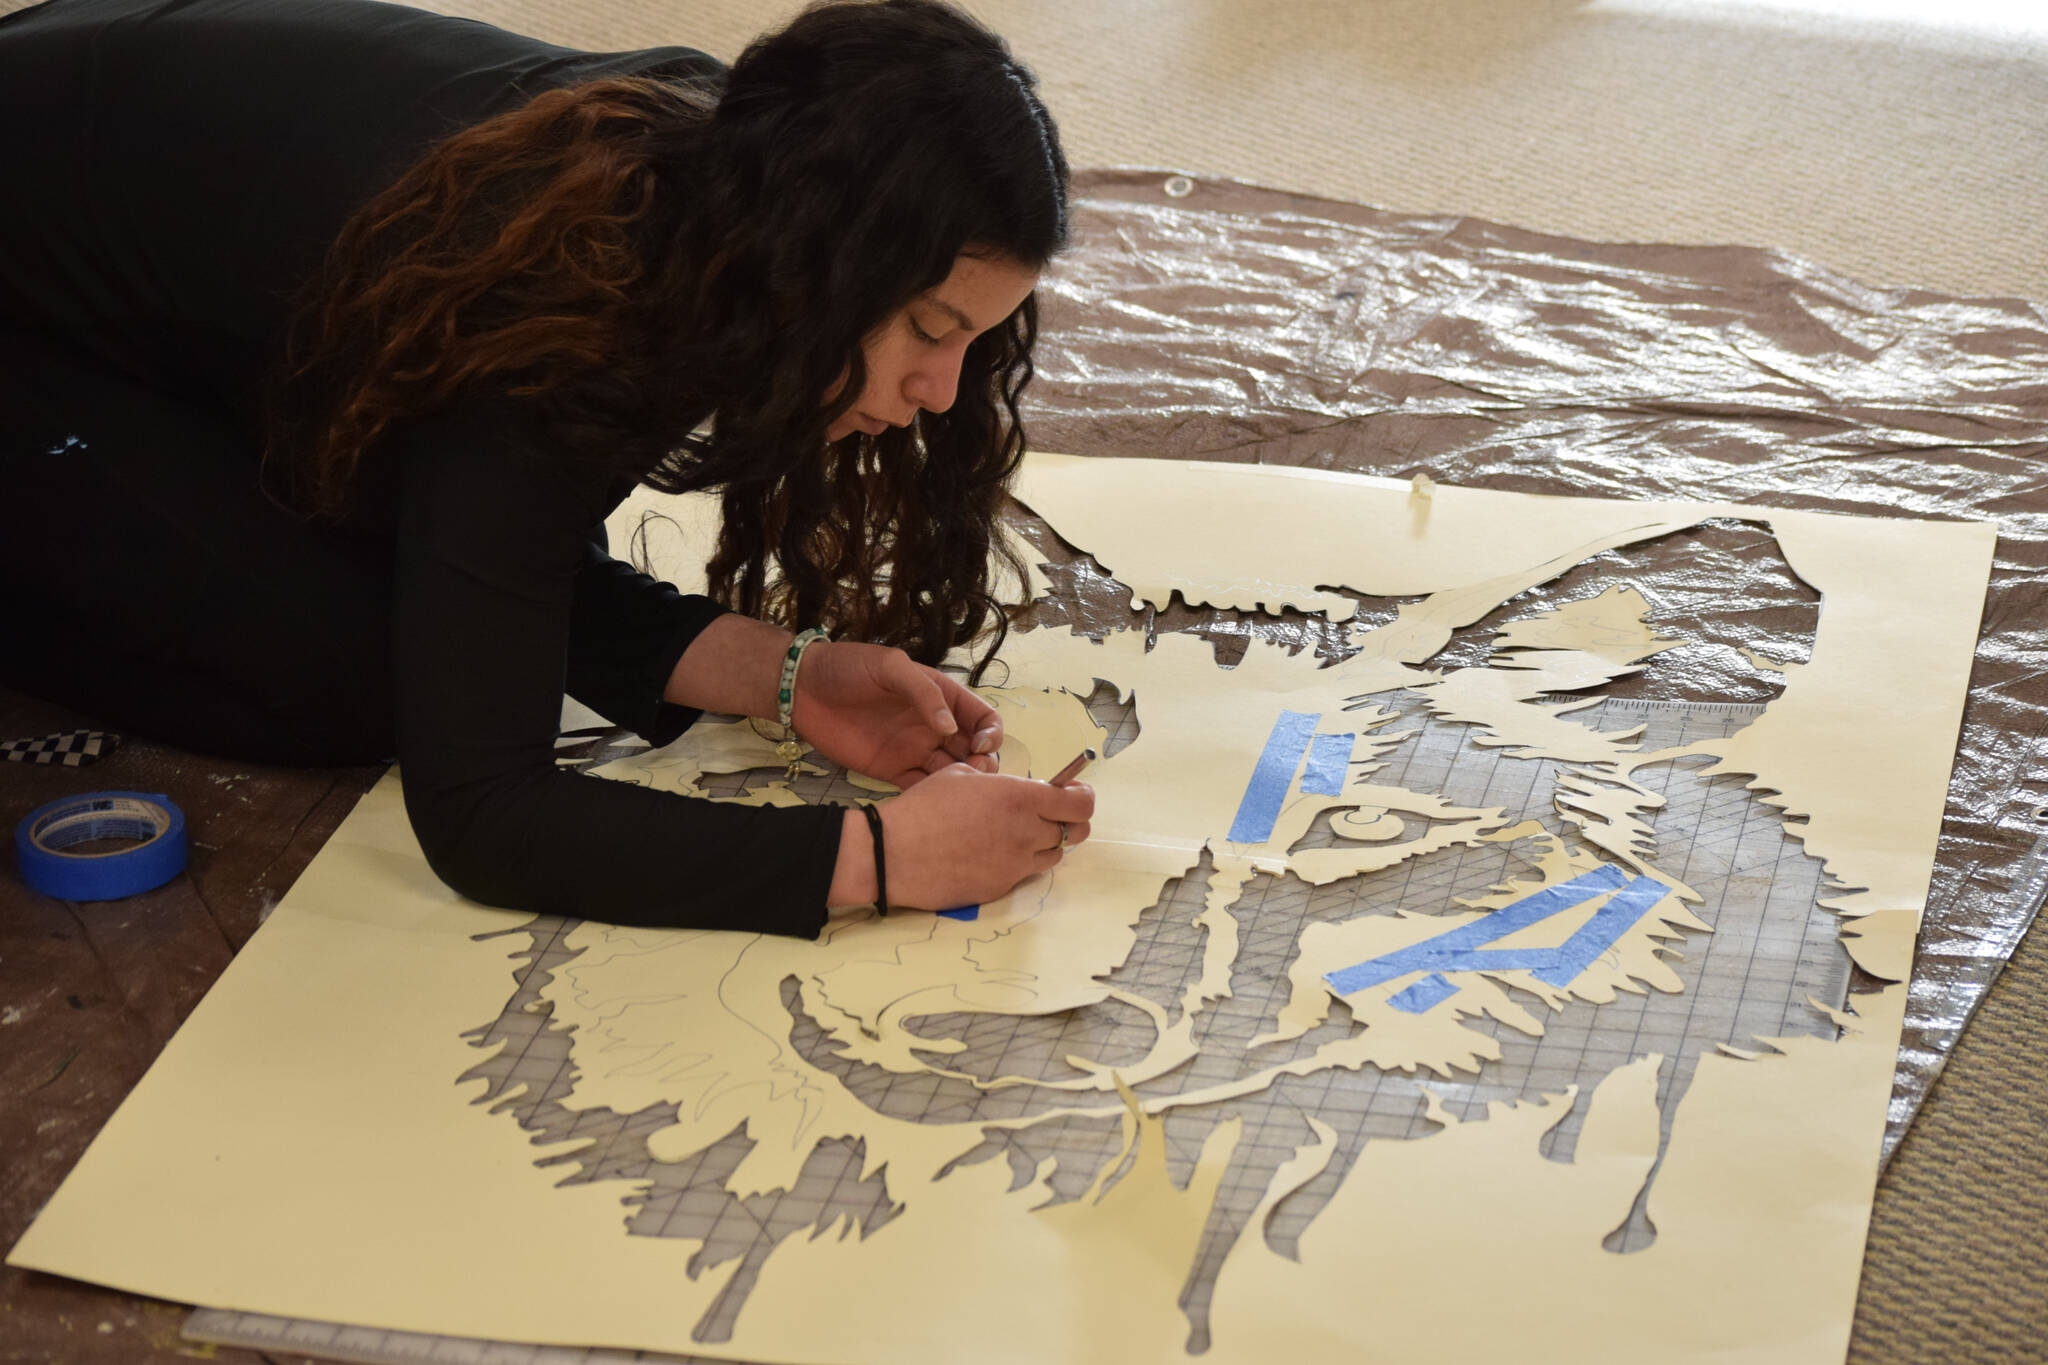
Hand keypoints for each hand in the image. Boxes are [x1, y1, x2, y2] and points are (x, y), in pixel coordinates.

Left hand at [791, 642, 1002, 787]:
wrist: (804, 688)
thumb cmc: (849, 667)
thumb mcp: (891, 666)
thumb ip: (923, 693)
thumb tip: (950, 729)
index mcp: (942, 697)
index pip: (983, 718)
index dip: (991, 733)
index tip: (980, 745)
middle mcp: (935, 726)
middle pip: (974, 751)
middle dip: (984, 765)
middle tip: (974, 775)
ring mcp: (915, 750)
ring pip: (952, 773)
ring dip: (962, 785)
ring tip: (959, 793)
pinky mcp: (892, 771)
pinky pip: (920, 788)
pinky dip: (932, 798)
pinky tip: (933, 802)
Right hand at [828, 764, 1095, 910]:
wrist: (894, 853)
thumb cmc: (924, 807)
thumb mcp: (961, 775)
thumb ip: (1000, 783)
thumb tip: (1018, 789)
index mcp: (1020, 798)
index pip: (1081, 805)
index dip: (1083, 798)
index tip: (1074, 794)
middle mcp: (1026, 833)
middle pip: (1075, 832)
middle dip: (1069, 822)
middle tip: (1051, 815)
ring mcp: (1016, 865)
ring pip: (1054, 856)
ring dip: (1045, 844)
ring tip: (1018, 834)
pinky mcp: (1001, 888)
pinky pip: (1024, 874)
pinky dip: (1019, 862)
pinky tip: (993, 853)